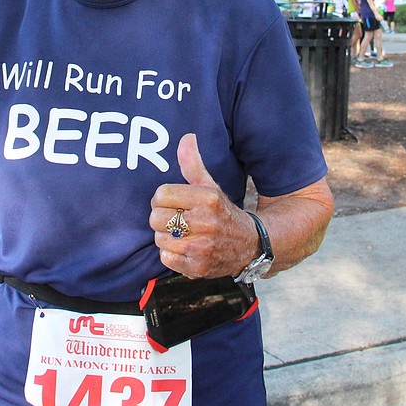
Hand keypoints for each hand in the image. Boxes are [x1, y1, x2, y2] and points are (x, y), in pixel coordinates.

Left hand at [149, 134, 253, 278]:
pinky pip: (166, 258)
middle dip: (162, 218)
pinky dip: (172, 255)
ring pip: (159, 238)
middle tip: (176, 219)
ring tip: (182, 234)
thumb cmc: (222, 212)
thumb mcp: (210, 186)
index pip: (160, 195)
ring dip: (167, 237)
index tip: (173, 202)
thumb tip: (187, 137)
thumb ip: (193, 163)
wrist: (249, 245)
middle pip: (156, 218)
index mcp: (207, 198)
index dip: (163, 198)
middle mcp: (205, 222)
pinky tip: (185, 249)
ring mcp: (202, 247)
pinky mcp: (199, 267)